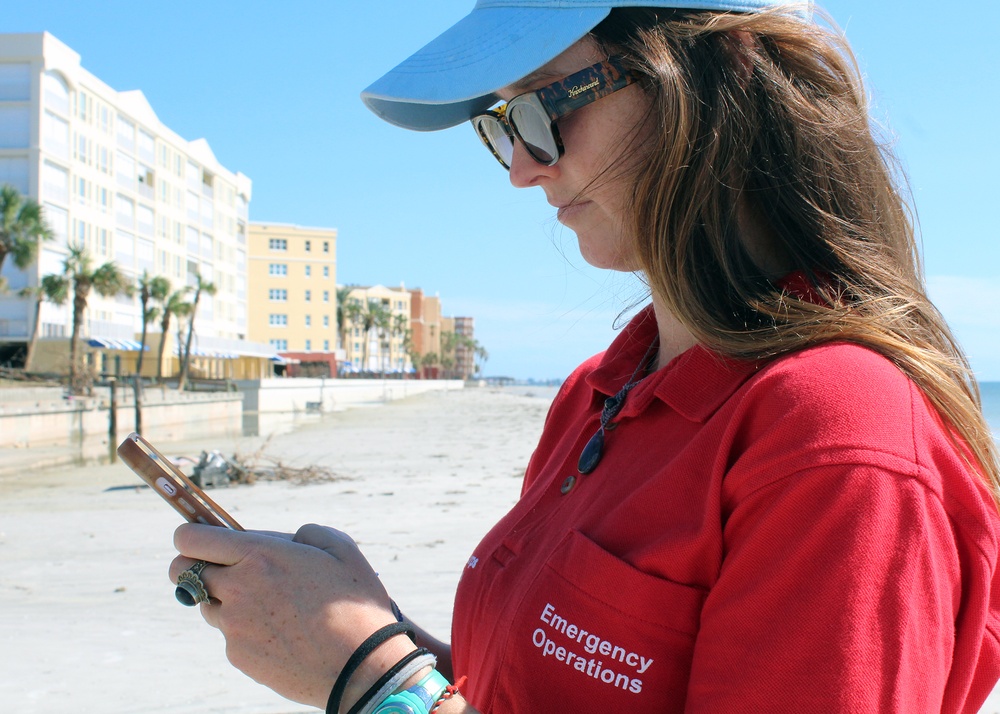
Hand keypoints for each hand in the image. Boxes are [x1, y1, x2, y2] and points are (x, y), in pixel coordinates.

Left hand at [170, 523, 415, 708]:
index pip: (190, 538)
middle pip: (180, 571)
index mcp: (259, 555)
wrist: (361, 666)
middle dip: (192, 564)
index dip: (189, 534)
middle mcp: (237, 588)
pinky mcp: (238, 656)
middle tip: (220, 568)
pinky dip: (245, 629)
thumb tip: (283, 540)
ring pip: (205, 603)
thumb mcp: (340, 548)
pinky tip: (280, 632)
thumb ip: (304, 533)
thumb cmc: (355, 603)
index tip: (199, 538)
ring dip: (223, 597)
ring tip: (267, 604)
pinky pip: (229, 634)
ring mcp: (233, 626)